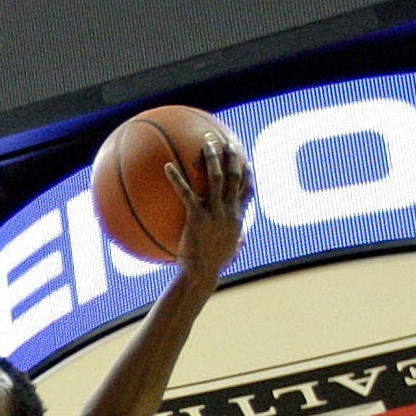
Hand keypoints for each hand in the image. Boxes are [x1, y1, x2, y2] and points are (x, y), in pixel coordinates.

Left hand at [170, 127, 251, 285]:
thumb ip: (236, 241)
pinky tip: (167, 166)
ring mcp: (215, 213)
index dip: (248, 172)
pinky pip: (186, 193)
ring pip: (217, 178)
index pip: (248, 190)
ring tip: (205, 144)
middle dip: (232, 156)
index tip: (246, 159)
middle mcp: (230, 211)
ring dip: (212, 158)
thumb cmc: (213, 265)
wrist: (202, 274)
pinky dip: (177, 179)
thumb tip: (241, 242)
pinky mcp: (197, 218)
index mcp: (238, 217)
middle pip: (235, 176)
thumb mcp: (230, 251)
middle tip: (226, 141)